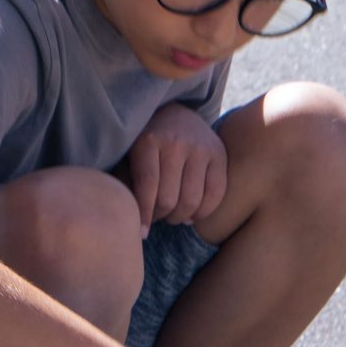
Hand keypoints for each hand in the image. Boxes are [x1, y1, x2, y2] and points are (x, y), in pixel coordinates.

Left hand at [126, 104, 226, 234]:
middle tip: (156, 218)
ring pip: (192, 201)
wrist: (174, 113)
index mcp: (149, 141)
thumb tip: (128, 220)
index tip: (141, 233)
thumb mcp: (129, 156)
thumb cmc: (145, 143)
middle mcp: (177, 142)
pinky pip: (216, 194)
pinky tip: (191, 215)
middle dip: (160, 217)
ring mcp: (201, 147)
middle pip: (169, 199)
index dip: (144, 215)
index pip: (147, 186)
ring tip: (171, 216)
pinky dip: (203, 212)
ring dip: (180, 217)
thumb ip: (126, 184)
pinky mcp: (219, 153)